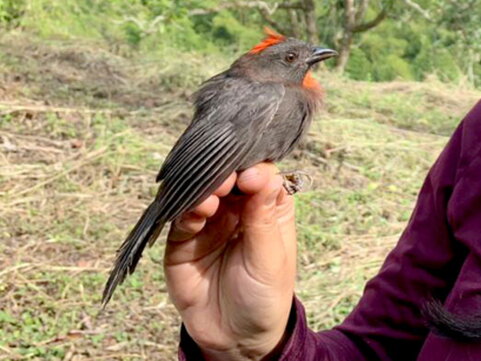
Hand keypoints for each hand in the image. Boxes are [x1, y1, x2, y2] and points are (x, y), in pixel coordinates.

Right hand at [164, 162, 296, 360]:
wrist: (236, 339)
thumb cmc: (264, 296)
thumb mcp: (270, 258)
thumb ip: (263, 217)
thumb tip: (263, 174)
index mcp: (266, 208)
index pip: (260, 175)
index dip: (255, 170)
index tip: (251, 176)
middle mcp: (236, 210)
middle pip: (228, 179)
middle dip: (226, 175)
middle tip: (226, 179)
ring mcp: (208, 224)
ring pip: (202, 195)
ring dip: (204, 191)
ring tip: (211, 198)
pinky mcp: (182, 243)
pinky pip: (180, 220)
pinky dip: (186, 213)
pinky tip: (196, 214)